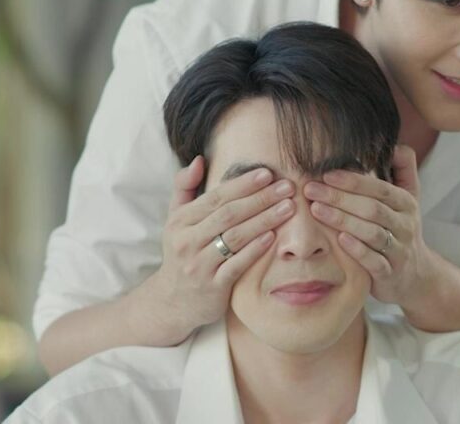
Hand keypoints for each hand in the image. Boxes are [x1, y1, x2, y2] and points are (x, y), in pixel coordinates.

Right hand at [152, 156, 294, 332]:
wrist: (171, 301)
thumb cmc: (182, 252)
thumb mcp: (175, 219)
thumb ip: (184, 187)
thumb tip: (200, 160)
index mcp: (180, 221)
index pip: (216, 197)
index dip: (243, 184)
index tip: (268, 174)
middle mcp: (187, 241)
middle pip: (228, 214)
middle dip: (260, 199)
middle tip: (286, 188)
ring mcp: (199, 265)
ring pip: (235, 237)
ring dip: (264, 220)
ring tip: (288, 208)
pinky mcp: (213, 286)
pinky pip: (237, 265)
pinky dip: (255, 249)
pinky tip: (274, 237)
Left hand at [303, 145, 435, 306]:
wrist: (416, 275)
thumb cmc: (400, 229)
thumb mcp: (408, 198)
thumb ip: (403, 169)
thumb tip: (394, 144)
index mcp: (406, 204)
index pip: (379, 188)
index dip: (353, 180)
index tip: (326, 173)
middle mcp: (404, 225)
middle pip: (372, 208)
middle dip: (340, 198)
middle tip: (310, 189)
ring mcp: (398, 251)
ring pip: (372, 233)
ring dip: (343, 220)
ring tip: (316, 210)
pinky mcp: (390, 274)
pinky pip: (375, 262)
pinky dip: (358, 250)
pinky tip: (339, 239)